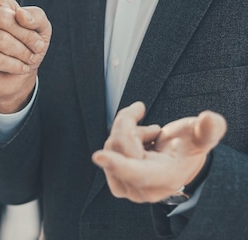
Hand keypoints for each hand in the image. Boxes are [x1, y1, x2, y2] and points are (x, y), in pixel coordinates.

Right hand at [0, 0, 51, 112]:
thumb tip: (19, 16)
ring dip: (21, 53)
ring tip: (29, 60)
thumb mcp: (43, 30)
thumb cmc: (31, 48)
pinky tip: (19, 68)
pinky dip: (13, 65)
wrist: (21, 77)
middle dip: (26, 36)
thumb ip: (36, 17)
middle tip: (37, 48)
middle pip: (4, 19)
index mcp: (1, 6)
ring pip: (0, 40)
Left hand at [92, 102, 226, 202]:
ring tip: (149, 138)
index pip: (138, 173)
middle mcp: (144, 189)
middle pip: (120, 146)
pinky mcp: (116, 183)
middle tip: (153, 127)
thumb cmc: (189, 146)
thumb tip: (210, 119)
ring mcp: (127, 189)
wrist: (178, 161)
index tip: (99, 155)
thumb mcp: (201, 136)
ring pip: (112, 146)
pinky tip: (138, 143)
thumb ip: (209, 130)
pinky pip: (107, 152)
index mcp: (166, 179)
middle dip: (131, 125)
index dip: (118, 163)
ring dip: (128, 133)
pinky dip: (120, 140)